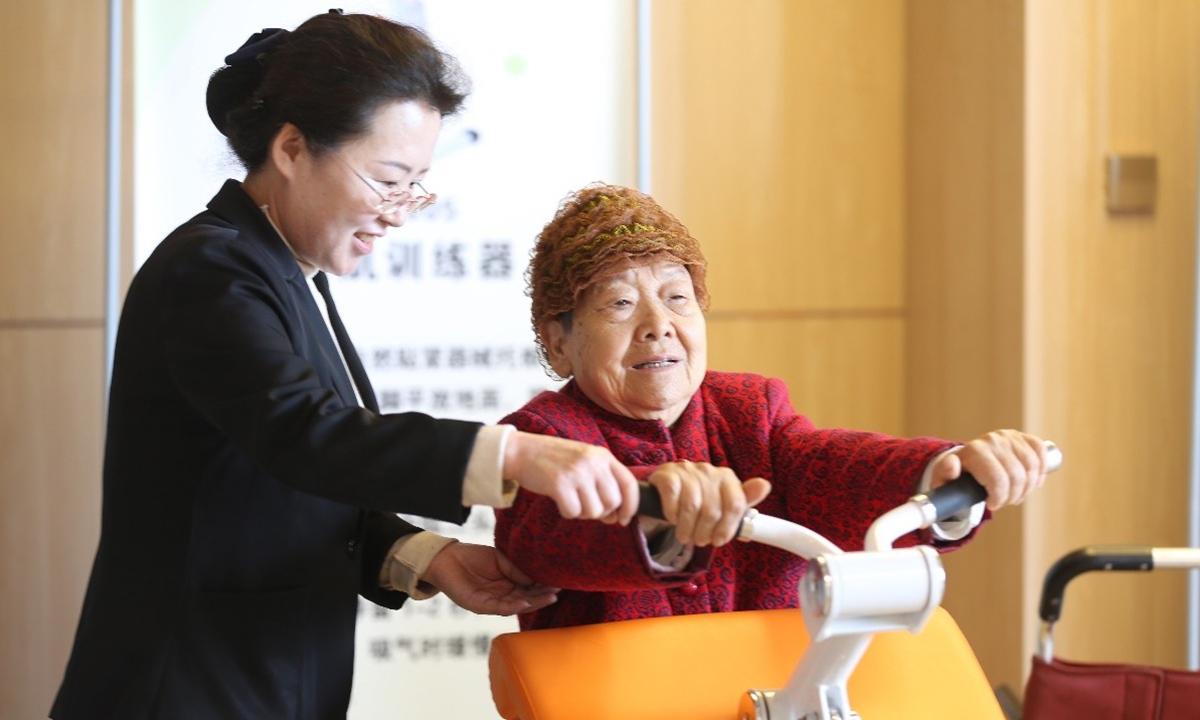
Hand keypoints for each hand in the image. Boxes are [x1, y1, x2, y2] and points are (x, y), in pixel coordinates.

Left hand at [422, 542, 558, 615]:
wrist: (447, 558)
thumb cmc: (472, 557)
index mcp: (507, 585)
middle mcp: (501, 596)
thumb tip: (536, 579)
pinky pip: (499, 608)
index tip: (558, 583)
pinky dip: (513, 605)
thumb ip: (515, 570)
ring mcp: (491, 602)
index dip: (542, 587)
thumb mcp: (499, 560)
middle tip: (557, 593)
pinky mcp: (479, 605)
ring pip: (515, 606)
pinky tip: (525, 601)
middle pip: (525, 599)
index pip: (529, 589)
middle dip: (542, 597)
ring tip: (548, 598)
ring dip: (532, 603)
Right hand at [503, 431, 638, 524]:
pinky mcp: (559, 484)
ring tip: (570, 500)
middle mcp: (593, 462)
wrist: (523, 451)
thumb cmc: (556, 461)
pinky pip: (573, 512)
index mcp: (603, 456)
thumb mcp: (585, 463)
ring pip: (594, 511)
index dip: (630, 506)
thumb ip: (603, 485)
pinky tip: (559, 500)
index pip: (629, 484)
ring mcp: (577, 472)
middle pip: (613, 502)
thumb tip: (616, 518)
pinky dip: (566, 512)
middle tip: (585, 505)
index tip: (623, 520)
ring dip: (582, 513)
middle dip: (601, 512)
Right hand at [647, 461, 770, 545]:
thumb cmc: (702, 498)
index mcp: (727, 478)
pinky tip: (672, 519)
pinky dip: (672, 515)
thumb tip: (765, 486)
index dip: (728, 528)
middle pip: (713, 511)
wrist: (670, 485)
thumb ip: (743, 502)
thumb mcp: (724, 503)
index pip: (736, 505)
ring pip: (692, 507)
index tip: (719, 541)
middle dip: (705, 533)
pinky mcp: (667, 474)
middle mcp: (709, 471)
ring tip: (685, 536)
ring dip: (687, 529)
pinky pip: (672, 498)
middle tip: (699, 541)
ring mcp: (687, 471)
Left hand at [930, 429, 1048, 510]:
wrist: (968, 459)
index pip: (998, 480)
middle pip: (1017, 476)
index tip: (992, 504)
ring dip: (1028, 487)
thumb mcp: (945, 478)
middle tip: (1005, 501)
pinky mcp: (1022, 437)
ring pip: (1032, 468)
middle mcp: (993, 440)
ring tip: (1016, 494)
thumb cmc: (958, 474)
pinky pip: (1040, 452)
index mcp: (975, 450)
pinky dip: (1041, 470)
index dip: (999, 498)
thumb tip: (952, 465)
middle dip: (1013, 496)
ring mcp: (1009, 437)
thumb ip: (945, 473)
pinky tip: (1033, 481)